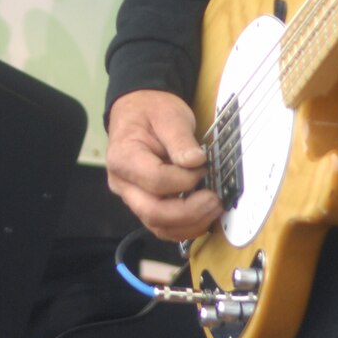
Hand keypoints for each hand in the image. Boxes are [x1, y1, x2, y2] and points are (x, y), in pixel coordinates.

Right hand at [105, 89, 221, 241]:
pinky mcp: (144, 204)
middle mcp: (123, 183)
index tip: (202, 167)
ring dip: (189, 224)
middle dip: (189, 212)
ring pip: (158, 226)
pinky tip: (202, 215)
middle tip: (214, 200)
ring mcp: (131, 197)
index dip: (185, 179)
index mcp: (123, 157)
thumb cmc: (152, 111)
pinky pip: (162, 226)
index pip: (156, 180)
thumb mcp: (168, 115)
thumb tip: (196, 162)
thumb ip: (180, 139)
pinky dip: (184, 226)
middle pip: (153, 212)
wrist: (138, 112)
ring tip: (213, 208)